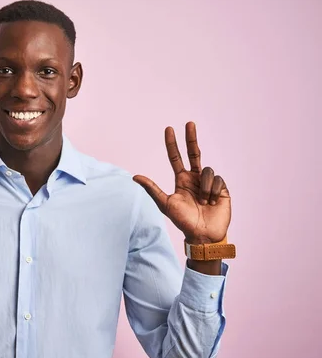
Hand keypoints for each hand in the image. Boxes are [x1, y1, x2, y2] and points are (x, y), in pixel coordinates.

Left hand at [133, 122, 230, 243]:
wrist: (203, 234)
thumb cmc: (183, 221)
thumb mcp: (165, 204)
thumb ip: (152, 189)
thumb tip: (135, 176)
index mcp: (181, 180)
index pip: (176, 157)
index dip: (172, 144)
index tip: (169, 129)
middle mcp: (195, 178)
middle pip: (194, 152)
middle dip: (191, 138)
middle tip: (189, 123)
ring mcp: (208, 182)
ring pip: (206, 170)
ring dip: (204, 188)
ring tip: (203, 202)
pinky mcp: (221, 188)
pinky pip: (217, 180)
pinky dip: (213, 191)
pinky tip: (213, 202)